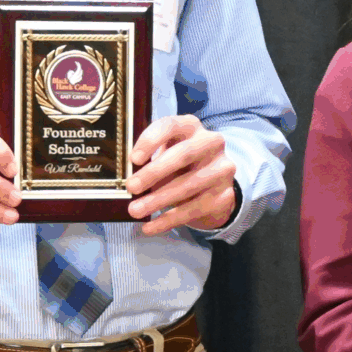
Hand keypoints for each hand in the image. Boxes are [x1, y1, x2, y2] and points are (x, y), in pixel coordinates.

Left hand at [127, 115, 238, 235]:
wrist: (213, 187)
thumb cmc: (180, 165)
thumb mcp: (166, 155)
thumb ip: (150, 160)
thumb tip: (127, 178)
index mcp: (191, 127)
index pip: (171, 125)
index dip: (151, 140)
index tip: (133, 158)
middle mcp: (212, 143)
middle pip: (184, 154)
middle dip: (155, 172)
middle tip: (132, 187)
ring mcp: (222, 169)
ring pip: (189, 185)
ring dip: (158, 200)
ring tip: (135, 211)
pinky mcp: (224, 195)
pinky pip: (193, 209)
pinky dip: (168, 219)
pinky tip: (149, 226)